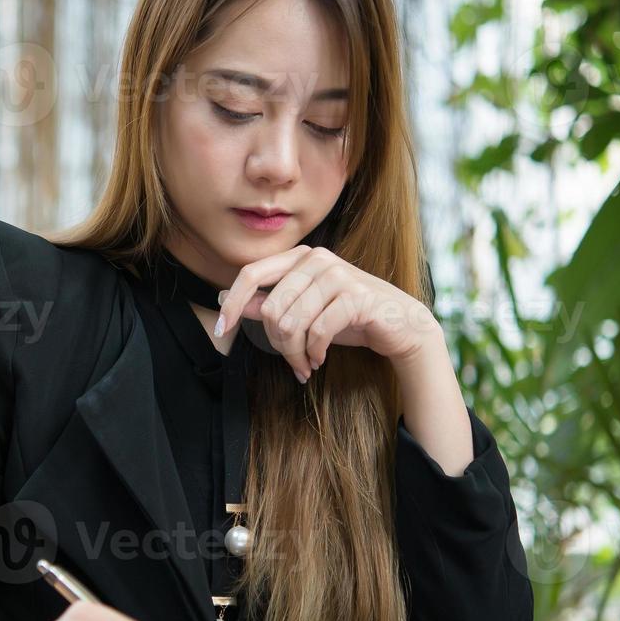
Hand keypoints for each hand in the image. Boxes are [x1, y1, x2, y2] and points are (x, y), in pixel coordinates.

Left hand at [215, 244, 440, 382]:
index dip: (232, 303)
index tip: (221, 328)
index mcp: (299, 257)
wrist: (398, 324)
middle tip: (293, 361)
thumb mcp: (302, 310)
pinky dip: (314, 353)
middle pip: (270, 308)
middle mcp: (316, 258)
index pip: (251, 274)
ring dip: (295, 354)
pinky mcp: (354, 295)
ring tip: (306, 363)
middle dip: (277, 344)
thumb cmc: (348, 316)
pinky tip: (320, 359)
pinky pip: (316, 332)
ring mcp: (336, 274)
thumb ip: (267, 303)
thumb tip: (224, 299)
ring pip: (291, 323)